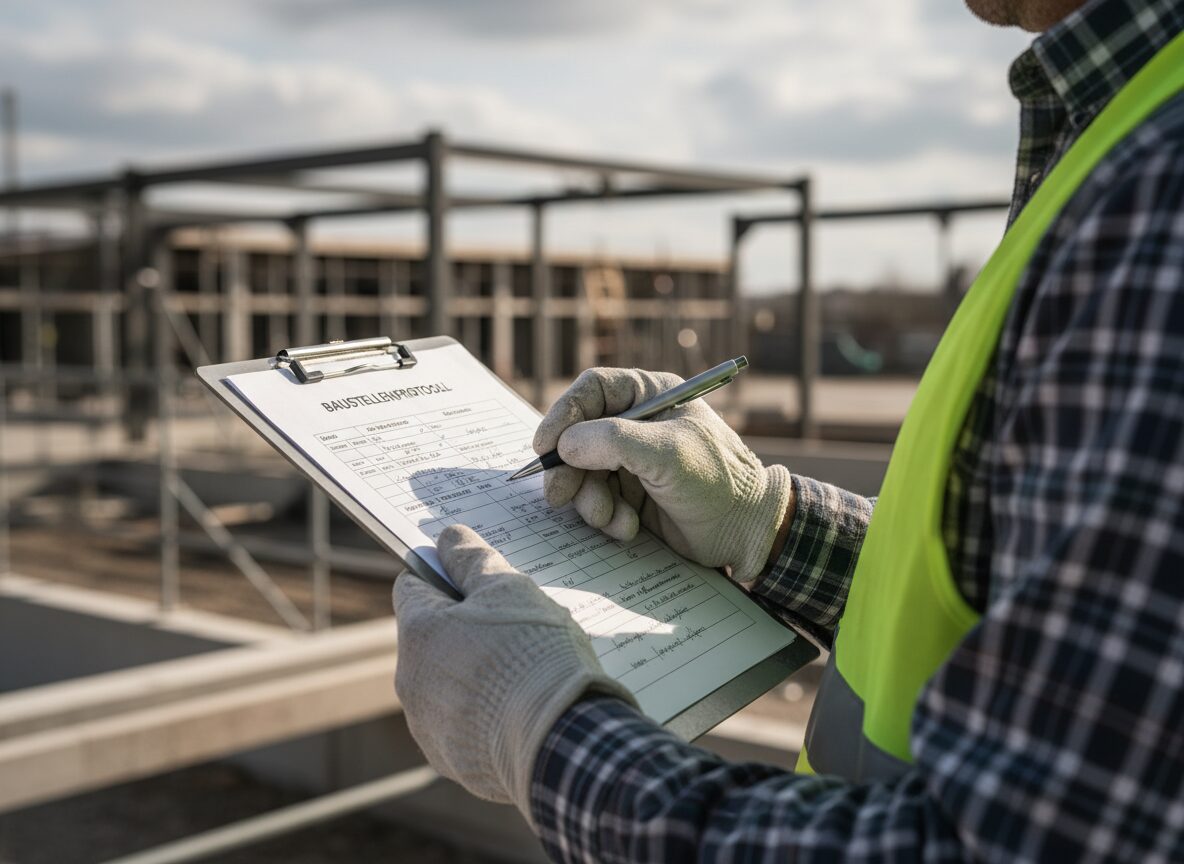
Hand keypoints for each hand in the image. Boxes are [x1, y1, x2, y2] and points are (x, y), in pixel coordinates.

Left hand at [391, 524, 635, 822]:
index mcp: (418, 631)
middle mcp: (410, 681)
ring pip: (447, 682)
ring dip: (474, 672)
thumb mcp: (509, 590)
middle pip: (431, 637)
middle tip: (513, 626)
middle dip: (465, 627)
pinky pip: (463, 724)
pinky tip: (520, 709)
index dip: (443, 574)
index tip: (473, 576)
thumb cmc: (533, 655)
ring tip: (523, 671)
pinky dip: (485, 714)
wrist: (559, 741)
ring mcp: (428, 725)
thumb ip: (472, 559)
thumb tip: (447, 537)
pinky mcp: (451, 759)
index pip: (411, 585)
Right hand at [535, 367, 792, 582]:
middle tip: (558, 495)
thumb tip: (564, 446)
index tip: (544, 447)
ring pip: (582, 473)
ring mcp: (632, 460)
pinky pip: (597, 500)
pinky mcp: (631, 494)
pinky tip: (629, 527)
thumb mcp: (666, 453)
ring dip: (589, 500)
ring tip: (611, 518)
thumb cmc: (717, 480)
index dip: (563, 414)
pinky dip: (605, 517)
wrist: (746, 530)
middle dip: (568, 469)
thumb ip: (612, 442)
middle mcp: (637, 423)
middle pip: (578, 435)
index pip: (592, 390)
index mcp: (651, 395)